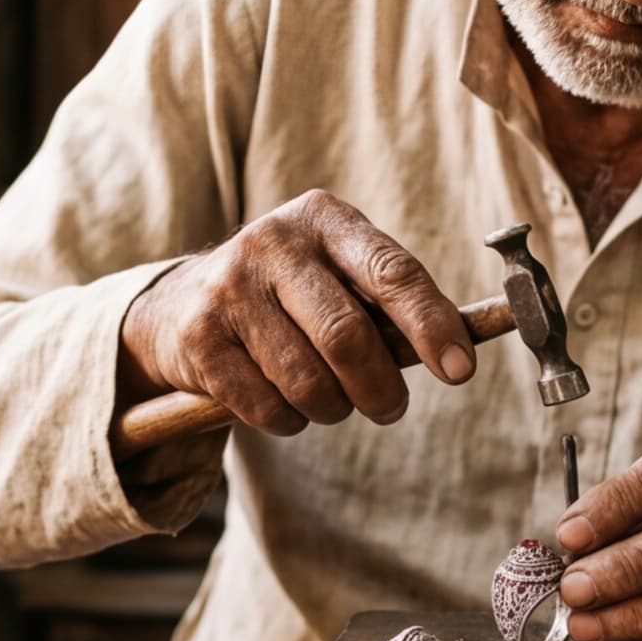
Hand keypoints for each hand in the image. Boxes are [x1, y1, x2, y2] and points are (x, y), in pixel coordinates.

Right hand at [118, 191, 473, 435]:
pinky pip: (265, 405)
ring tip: (332, 403)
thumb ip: (389, 304)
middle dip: (380, 388)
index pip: (392, 272)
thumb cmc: (291, 295)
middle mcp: (274, 242)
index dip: (431, 325)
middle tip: (390, 408)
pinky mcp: (199, 335)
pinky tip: (286, 406)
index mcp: (325, 219)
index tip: (460, 369)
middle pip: (347, 335)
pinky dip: (289, 421)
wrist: (181, 303)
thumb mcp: (337, 275)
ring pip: (307, 380)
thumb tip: (456, 354)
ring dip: (332, 409)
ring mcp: (230, 287)